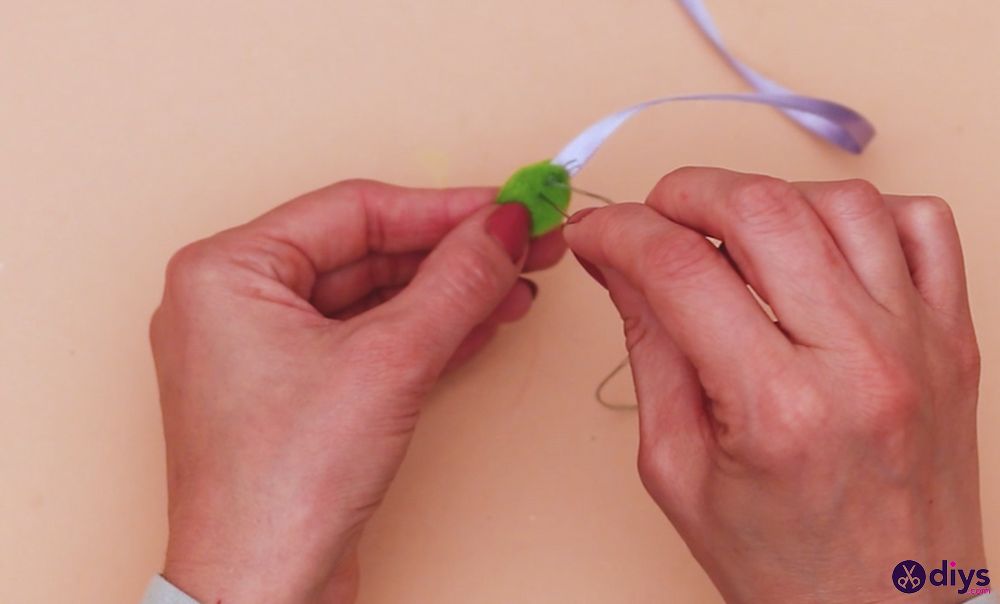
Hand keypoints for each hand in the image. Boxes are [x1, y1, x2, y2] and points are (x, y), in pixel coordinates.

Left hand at [150, 180, 563, 602]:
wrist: (262, 594)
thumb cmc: (281, 487)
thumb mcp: (389, 362)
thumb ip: (455, 282)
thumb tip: (503, 226)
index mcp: (227, 270)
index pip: (354, 211)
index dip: (443, 208)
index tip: (508, 206)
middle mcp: (237, 302)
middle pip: (367, 252)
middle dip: (453, 252)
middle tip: (523, 243)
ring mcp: (265, 350)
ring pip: (373, 297)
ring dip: (448, 292)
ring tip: (516, 285)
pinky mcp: (297, 392)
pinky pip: (368, 340)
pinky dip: (426, 330)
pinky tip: (481, 320)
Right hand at [564, 168, 983, 602]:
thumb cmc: (786, 567)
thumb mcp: (679, 470)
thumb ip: (650, 350)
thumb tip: (620, 266)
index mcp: (779, 410)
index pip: (678, 269)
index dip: (617, 232)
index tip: (595, 234)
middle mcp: (861, 362)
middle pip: (762, 209)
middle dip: (684, 192)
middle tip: (652, 217)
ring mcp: (919, 343)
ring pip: (842, 201)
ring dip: (769, 198)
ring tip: (732, 235)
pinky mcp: (953, 339)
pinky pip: (922, 224)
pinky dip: (861, 211)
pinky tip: (818, 246)